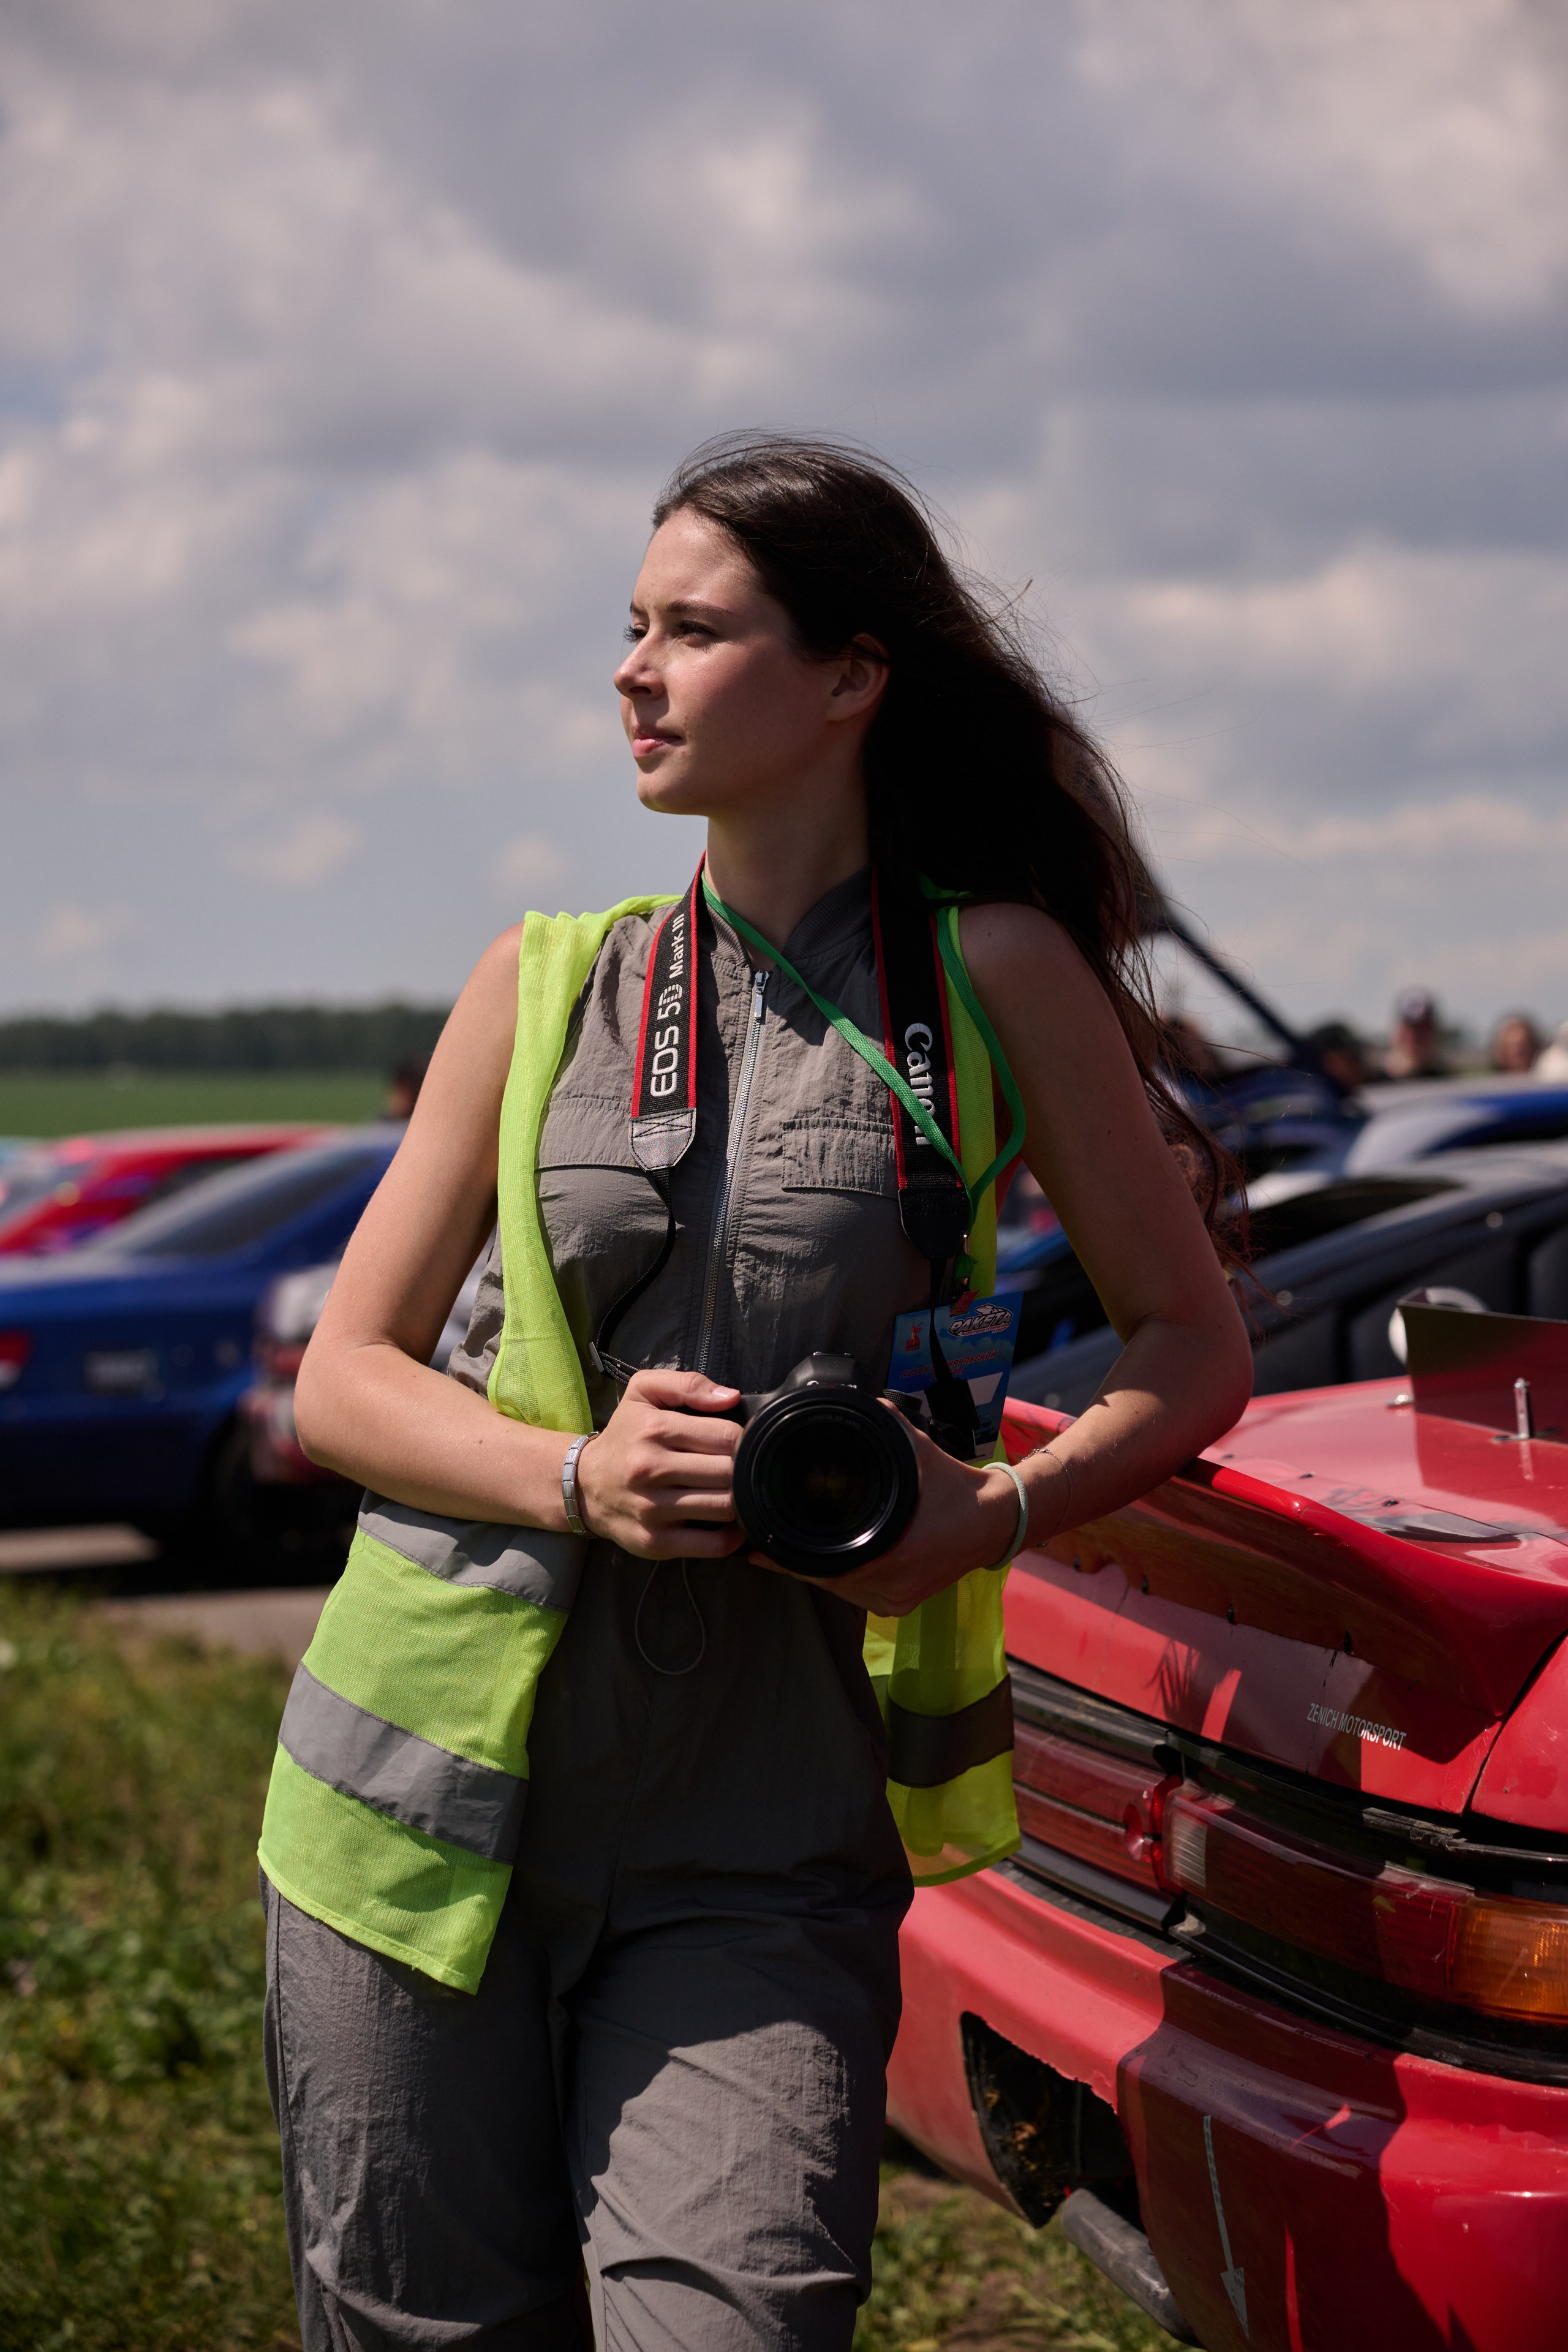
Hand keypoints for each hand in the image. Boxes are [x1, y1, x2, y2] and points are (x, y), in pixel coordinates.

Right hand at [572, 1368, 746, 1559]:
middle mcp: (651, 1469)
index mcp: (654, 1429)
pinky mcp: (656, 1542)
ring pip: (726, 1508)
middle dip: (743, 1470)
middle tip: (740, 1469)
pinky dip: (732, 1535)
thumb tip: (731, 1398)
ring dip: (740, 1500)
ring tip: (734, 1491)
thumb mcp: (644, 1393)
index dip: (744, 1440)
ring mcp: (652, 1510)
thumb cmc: (624, 1436)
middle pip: (730, 1473)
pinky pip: (714, 1545)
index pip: (727, 1437)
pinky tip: (728, 1521)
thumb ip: (688, 1385)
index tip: (740, 1444)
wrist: (584, 1485)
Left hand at [751, 1425, 1032, 1615]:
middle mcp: (891, 1587)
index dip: (786, 1559)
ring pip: (839, 1591)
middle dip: (795, 1564)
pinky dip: (840, 1579)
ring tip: (784, 1553)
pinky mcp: (900, 1605)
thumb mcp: (918, 1451)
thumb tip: (851, 1402)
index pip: (822, 1567)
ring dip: (815, 1572)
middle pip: (826, 1582)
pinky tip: (821, 1564)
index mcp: (892, 1555)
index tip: (757, 1548)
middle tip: (763, 1547)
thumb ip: (883, 1426)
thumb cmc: (954, 1488)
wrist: (994, 1521)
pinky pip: (857, 1595)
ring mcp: (896, 1601)